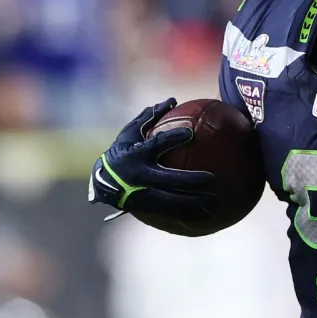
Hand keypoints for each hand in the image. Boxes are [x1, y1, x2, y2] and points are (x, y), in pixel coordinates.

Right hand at [87, 99, 213, 220]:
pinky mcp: (146, 208)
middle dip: (190, 180)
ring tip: (213, 203)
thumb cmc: (122, 152)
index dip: (172, 139)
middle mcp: (140, 175)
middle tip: (213, 179)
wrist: (103, 181)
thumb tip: (172, 100)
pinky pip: (170, 214)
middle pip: (169, 179)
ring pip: (171, 201)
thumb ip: (150, 118)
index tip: (190, 134)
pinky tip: (207, 217)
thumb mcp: (130, 133)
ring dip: (193, 203)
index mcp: (138, 154)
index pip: (156, 145)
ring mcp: (143, 194)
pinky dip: (188, 216)